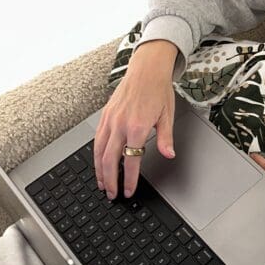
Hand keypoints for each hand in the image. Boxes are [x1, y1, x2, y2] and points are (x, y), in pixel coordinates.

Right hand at [94, 41, 176, 198]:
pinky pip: (97, 139)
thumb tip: (169, 154)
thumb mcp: (167, 115)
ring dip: (99, 171)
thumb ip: (165, 138)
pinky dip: (96, 155)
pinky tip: (98, 163)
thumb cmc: (158, 90)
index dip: (129, 179)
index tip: (129, 190)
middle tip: (112, 194)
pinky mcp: (105, 115)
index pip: (131, 160)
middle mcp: (120, 124)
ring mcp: (110, 119)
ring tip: (102, 184)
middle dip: (110, 180)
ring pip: (99, 151)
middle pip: (110, 160)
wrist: (147, 69)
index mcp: (137, 126)